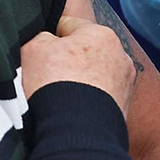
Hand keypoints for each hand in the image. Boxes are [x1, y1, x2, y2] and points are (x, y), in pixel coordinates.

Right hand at [21, 16, 136, 113]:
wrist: (75, 132)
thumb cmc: (54, 83)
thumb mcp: (34, 48)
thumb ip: (40, 36)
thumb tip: (47, 42)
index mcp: (101, 33)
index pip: (69, 27)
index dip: (49, 39)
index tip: (39, 55)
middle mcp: (121, 55)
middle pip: (85, 53)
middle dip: (69, 63)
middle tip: (47, 79)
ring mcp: (125, 85)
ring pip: (94, 77)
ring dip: (80, 84)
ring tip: (60, 100)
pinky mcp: (125, 111)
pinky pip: (100, 100)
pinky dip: (88, 105)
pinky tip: (72, 113)